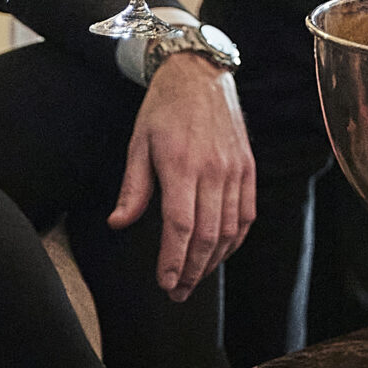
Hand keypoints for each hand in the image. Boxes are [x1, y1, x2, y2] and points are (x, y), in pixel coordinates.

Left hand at [111, 55, 256, 298]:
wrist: (200, 74)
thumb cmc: (164, 108)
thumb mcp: (138, 143)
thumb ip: (133, 188)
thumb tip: (118, 224)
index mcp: (182, 165)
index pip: (180, 226)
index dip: (173, 261)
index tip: (165, 284)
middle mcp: (213, 171)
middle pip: (207, 236)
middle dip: (192, 271)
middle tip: (178, 292)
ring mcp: (235, 170)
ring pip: (230, 230)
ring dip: (212, 261)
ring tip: (195, 277)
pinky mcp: (248, 168)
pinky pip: (247, 214)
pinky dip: (235, 240)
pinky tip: (220, 253)